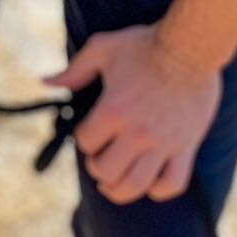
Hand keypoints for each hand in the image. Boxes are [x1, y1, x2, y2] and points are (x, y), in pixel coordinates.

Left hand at [43, 25, 220, 204]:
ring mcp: (163, 143)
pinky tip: (150, 182)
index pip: (85, 142)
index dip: (82, 139)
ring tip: (113, 183)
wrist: (191, 48)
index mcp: (113, 110)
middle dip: (96, 168)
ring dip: (119, 189)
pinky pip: (172, 184)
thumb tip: (46, 82)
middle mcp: (137, 133)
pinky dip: (158, 190)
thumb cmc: (144, 45)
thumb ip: (74, 71)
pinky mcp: (186, 147)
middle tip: (98, 159)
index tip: (88, 132)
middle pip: (107, 171)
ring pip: (136, 185)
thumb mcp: (102, 49)